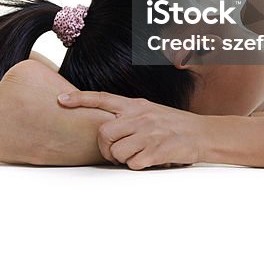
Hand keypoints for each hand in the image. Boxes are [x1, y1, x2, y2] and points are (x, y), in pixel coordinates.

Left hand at [57, 91, 203, 169]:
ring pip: (117, 151)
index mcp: (135, 105)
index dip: (79, 99)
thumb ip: (127, 115)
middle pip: (104, 132)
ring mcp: (149, 133)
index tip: (61, 101)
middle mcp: (140, 116)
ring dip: (122, 159)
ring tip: (135, 156)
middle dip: (105, 147)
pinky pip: (134, 164)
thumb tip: (103, 127)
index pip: (102, 98)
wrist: (203, 134)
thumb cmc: (173, 124)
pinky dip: (138, 165)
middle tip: (115, 153)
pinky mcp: (158, 150)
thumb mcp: (149, 111)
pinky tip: (149, 160)